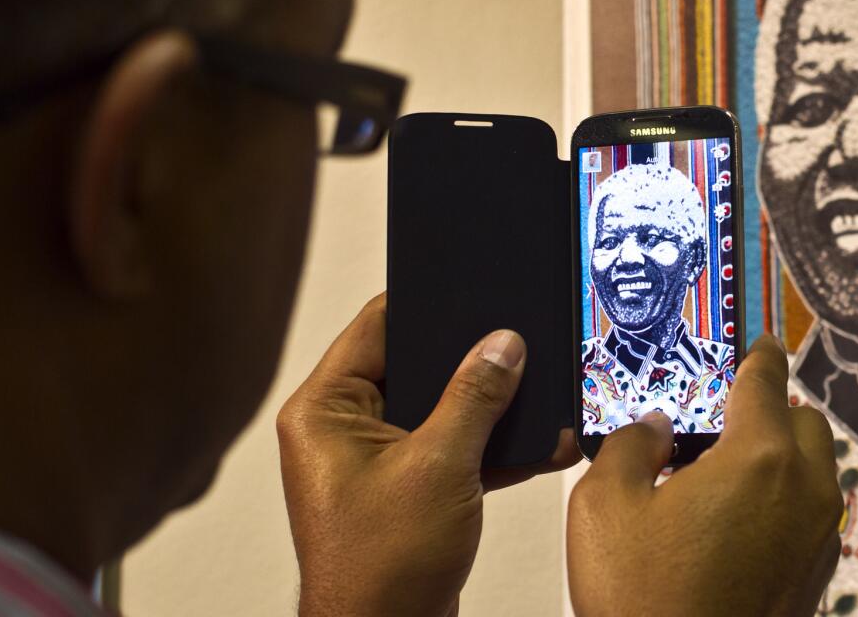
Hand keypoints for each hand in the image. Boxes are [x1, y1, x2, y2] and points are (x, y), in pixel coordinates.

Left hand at [276, 293, 579, 616]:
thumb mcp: (439, 466)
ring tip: (533, 395)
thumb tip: (503, 345)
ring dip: (487, 408)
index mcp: (324, 411)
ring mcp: (374, 459)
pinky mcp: (405, 487)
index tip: (472, 288)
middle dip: (470, 361)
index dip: (427, 304)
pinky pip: (449, 446)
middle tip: (513, 345)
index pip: (377, 326)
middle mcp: (342, 430)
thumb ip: (475, 397)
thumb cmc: (380, 570)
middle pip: (413, 365)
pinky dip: (487, 446)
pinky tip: (532, 442)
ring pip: (439, 408)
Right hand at [567, 335, 841, 616]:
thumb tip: (656, 428)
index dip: (756, 353)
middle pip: (804, 421)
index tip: (753, 342)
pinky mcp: (817, 575)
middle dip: (769, 410)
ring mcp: (818, 536)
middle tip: (716, 421)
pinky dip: (781, 500)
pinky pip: (809, 514)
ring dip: (777, 457)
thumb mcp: (604, 505)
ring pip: (812, 469)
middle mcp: (804, 490)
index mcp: (759, 457)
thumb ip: (631, 444)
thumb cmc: (642, 596)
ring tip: (717, 476)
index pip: (767, 379)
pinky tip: (730, 523)